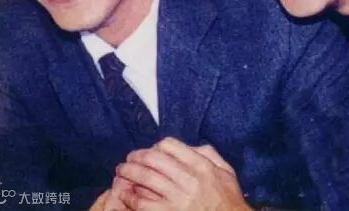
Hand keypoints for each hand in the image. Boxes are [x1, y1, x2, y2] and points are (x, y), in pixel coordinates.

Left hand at [116, 137, 250, 210]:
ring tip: (122, 172)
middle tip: (129, 159)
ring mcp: (177, 199)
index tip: (151, 151)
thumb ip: (209, 155)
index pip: (170, 146)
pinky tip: (126, 194)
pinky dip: (130, 197)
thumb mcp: (226, 171)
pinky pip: (142, 203)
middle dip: (137, 157)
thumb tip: (190, 146)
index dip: (156, 146)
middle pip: (154, 159)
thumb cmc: (227, 200)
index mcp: (202, 166)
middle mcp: (189, 179)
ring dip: (129, 173)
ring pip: (145, 178)